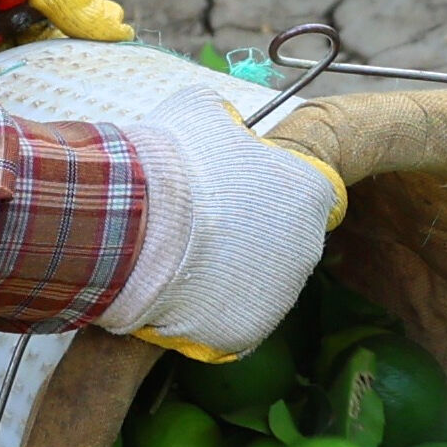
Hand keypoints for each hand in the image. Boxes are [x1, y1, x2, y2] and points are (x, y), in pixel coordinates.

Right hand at [104, 105, 346, 359]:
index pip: (296, 197)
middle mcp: (308, 250)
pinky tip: (174, 294)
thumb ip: (228, 122)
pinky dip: (203, 313)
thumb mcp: (204, 113)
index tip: (226, 195)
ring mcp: (279, 297)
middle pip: (278, 246)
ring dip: (223, 277)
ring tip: (177, 260)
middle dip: (242, 239)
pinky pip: (226, 321)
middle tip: (196, 229)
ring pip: (253, 286)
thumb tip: (224, 123)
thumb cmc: (174, 160)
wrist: (136, 220)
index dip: (259, 195)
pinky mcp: (246, 332)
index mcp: (309, 196)